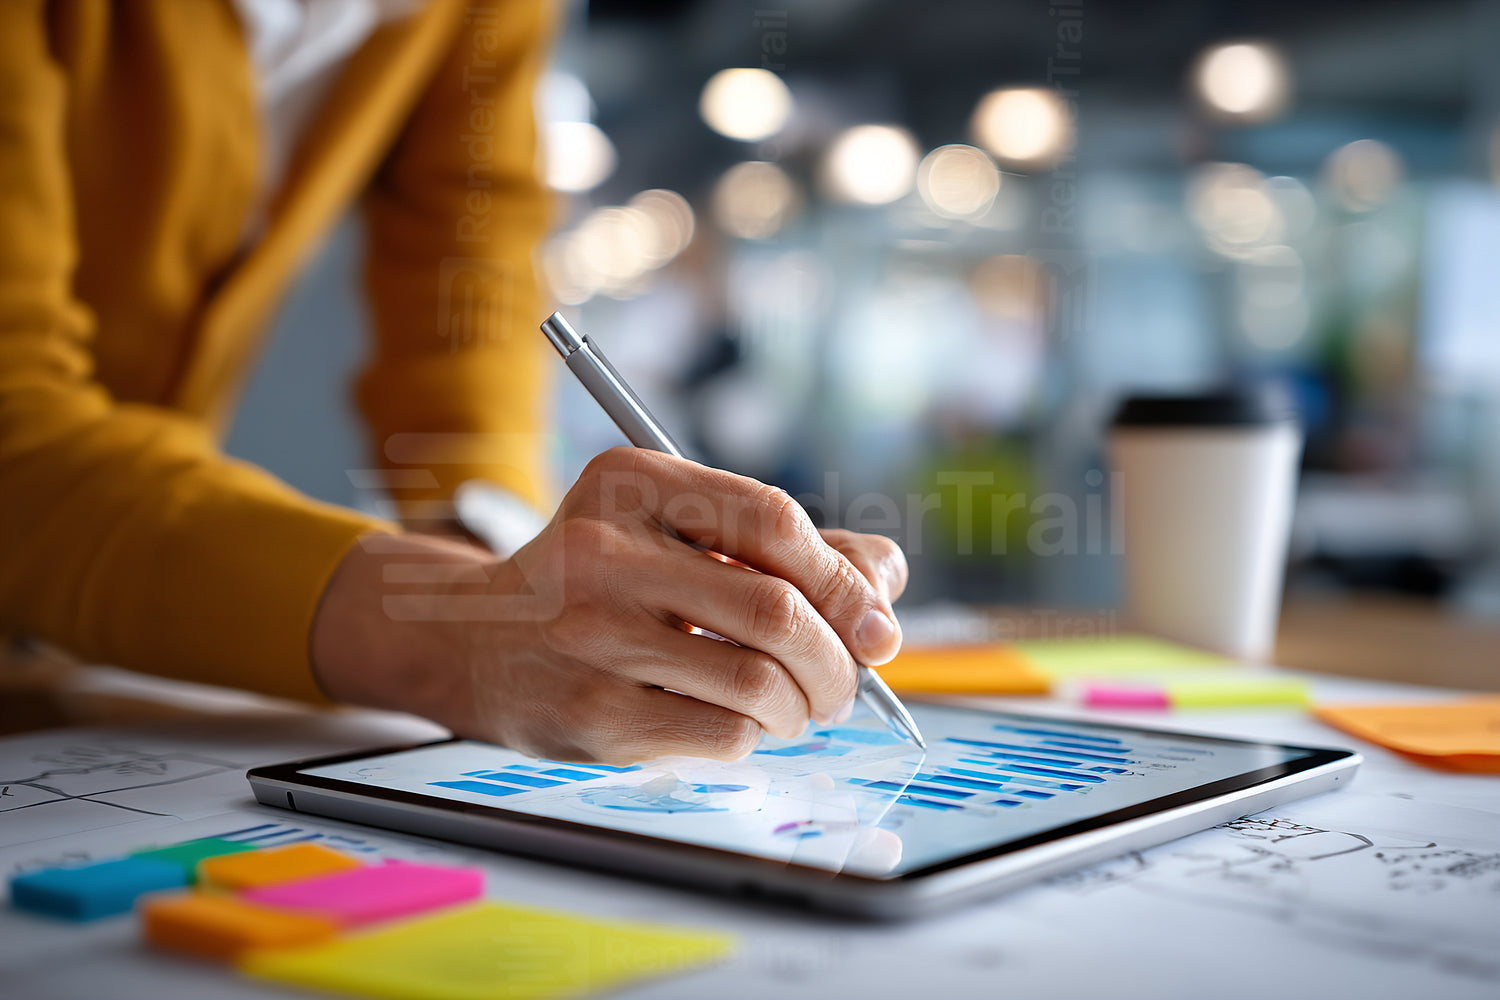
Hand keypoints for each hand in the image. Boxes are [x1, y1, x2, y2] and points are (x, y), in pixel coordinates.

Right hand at [312, 448, 906, 763]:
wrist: (470, 639)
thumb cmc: (598, 579)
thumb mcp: (672, 529)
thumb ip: (781, 543)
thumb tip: (885, 582)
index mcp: (633, 483)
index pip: (773, 520)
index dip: (843, 577)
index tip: (877, 623)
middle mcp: (606, 552)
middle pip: (778, 612)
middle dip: (840, 659)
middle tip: (850, 680)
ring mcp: (594, 637)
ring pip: (758, 683)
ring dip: (805, 705)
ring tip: (798, 703)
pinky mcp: (593, 713)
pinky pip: (722, 733)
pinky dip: (754, 733)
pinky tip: (735, 719)